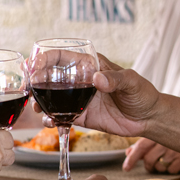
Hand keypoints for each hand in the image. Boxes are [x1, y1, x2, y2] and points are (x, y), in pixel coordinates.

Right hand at [33, 53, 161, 138]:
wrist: (148, 118)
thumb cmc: (143, 93)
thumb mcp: (132, 82)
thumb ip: (116, 80)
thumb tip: (97, 79)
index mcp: (91, 65)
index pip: (63, 56)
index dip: (45, 59)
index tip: (34, 66)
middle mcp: (81, 80)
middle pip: (51, 77)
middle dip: (37, 82)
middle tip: (31, 89)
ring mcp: (79, 98)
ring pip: (52, 98)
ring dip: (40, 102)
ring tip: (38, 108)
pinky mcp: (81, 116)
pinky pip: (61, 117)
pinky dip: (51, 119)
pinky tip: (50, 122)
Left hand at [123, 138, 179, 173]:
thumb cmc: (179, 138)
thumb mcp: (161, 139)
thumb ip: (144, 146)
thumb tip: (128, 152)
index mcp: (159, 133)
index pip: (141, 146)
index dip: (132, 158)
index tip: (126, 168)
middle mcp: (167, 141)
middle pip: (148, 159)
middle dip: (148, 165)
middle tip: (152, 165)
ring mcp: (178, 150)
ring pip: (160, 167)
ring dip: (160, 168)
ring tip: (167, 162)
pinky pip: (173, 170)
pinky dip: (172, 169)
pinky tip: (177, 163)